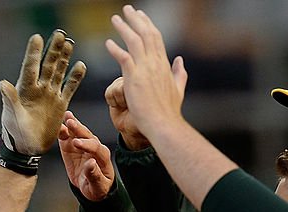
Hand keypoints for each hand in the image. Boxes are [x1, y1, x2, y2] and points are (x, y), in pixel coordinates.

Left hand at [0, 29, 86, 154]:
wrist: (28, 149)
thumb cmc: (16, 134)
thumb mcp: (11, 116)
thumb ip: (10, 99)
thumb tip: (2, 83)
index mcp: (25, 90)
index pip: (30, 67)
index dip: (33, 53)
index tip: (37, 37)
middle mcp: (38, 89)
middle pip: (47, 65)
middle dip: (53, 50)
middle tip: (59, 33)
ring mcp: (50, 95)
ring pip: (58, 72)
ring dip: (63, 58)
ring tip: (69, 42)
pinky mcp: (60, 104)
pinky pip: (69, 88)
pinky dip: (75, 77)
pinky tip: (80, 65)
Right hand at [58, 112, 115, 200]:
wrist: (92, 188)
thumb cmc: (98, 187)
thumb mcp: (98, 186)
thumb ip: (94, 175)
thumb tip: (91, 163)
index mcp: (102, 156)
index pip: (95, 147)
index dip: (86, 144)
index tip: (76, 143)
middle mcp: (93, 147)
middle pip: (87, 135)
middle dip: (78, 129)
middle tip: (70, 123)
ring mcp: (82, 145)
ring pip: (77, 133)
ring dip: (72, 124)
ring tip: (66, 117)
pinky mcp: (71, 147)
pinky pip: (67, 137)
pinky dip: (62, 131)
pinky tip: (57, 125)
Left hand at [104, 5, 188, 141]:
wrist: (163, 123)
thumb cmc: (169, 111)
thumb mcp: (178, 88)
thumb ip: (179, 73)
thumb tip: (180, 60)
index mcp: (164, 64)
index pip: (156, 38)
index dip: (148, 25)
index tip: (141, 16)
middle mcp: (155, 63)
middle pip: (146, 34)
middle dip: (136, 19)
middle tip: (128, 9)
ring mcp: (145, 69)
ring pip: (135, 41)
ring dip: (124, 28)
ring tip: (115, 18)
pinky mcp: (134, 78)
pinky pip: (124, 58)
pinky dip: (115, 49)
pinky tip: (107, 42)